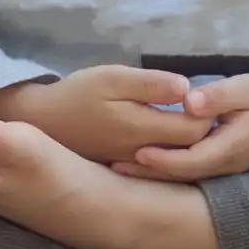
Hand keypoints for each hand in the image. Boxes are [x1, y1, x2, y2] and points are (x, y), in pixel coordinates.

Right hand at [0, 65, 213, 164]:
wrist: (42, 124)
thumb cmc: (78, 94)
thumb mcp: (112, 78)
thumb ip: (150, 84)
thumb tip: (187, 87)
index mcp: (142, 129)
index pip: (196, 129)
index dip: (207, 111)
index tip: (202, 94)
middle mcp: (145, 155)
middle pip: (192, 148)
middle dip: (203, 127)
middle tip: (202, 105)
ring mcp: (138, 166)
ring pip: (179, 159)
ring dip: (189, 141)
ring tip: (186, 117)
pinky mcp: (130, 170)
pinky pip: (163, 165)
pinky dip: (173, 151)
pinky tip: (168, 133)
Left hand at [110, 75, 248, 182]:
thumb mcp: (248, 87)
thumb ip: (218, 96)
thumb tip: (188, 104)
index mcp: (232, 148)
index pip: (191, 161)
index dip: (162, 159)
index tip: (135, 151)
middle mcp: (227, 165)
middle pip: (182, 176)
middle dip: (148, 172)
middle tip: (113, 165)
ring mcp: (226, 168)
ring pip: (185, 176)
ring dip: (154, 172)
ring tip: (120, 166)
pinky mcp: (223, 164)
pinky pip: (192, 171)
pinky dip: (168, 167)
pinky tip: (146, 160)